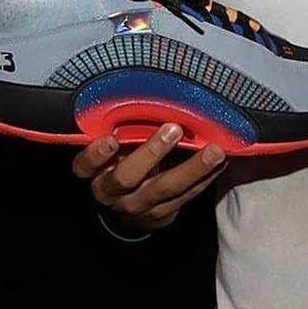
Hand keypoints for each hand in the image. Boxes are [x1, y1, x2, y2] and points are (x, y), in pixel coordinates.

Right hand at [72, 122, 226, 233]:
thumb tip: (148, 94)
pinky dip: (206, 178)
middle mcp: (112, 192)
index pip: (85, 165)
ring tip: (213, 151)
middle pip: (127, 177)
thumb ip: (121, 130)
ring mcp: (138, 206)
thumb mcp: (113, 147)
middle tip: (173, 129)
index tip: (111, 139)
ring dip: (192, 168)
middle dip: (151, 153)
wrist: (128, 206)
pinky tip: (221, 162)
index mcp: (95, 172)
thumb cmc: (121, 161)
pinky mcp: (162, 214)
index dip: (96, 154)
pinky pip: (186, 196)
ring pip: (164, 189)